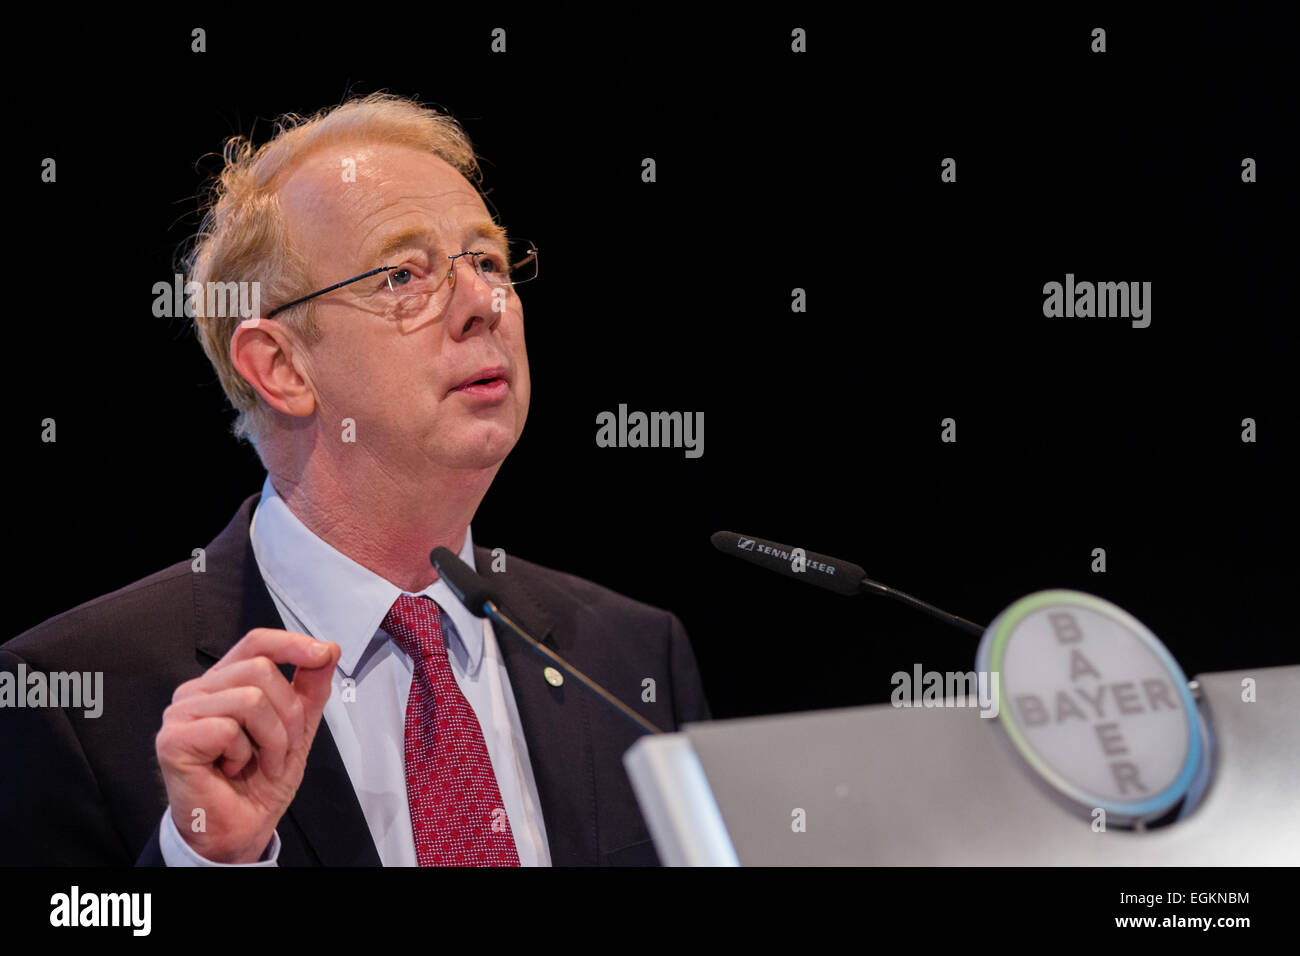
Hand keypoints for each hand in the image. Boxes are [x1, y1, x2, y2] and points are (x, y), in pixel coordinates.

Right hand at [155, 628, 339, 862]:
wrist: (241, 829)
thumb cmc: (260, 781)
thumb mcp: (298, 728)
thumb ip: (310, 688)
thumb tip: (327, 649)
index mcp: (225, 681)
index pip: (256, 642)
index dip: (292, 643)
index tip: (323, 654)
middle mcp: (198, 690)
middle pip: (260, 669)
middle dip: (289, 713)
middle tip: (284, 748)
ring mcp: (181, 713)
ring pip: (249, 699)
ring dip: (271, 739)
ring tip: (262, 762)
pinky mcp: (172, 739)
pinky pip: (228, 729)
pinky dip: (243, 754)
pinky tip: (231, 769)